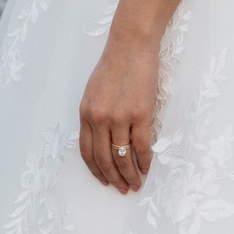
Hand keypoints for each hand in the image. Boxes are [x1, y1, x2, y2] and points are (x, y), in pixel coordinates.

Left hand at [76, 29, 156, 192]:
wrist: (131, 45)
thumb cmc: (115, 64)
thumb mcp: (94, 91)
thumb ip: (95, 115)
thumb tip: (103, 140)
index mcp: (85, 113)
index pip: (87, 152)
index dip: (96, 171)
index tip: (104, 180)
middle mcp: (99, 119)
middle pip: (104, 159)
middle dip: (113, 178)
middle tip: (122, 189)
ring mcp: (120, 117)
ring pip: (122, 157)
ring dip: (130, 175)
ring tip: (136, 184)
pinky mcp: (140, 114)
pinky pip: (141, 146)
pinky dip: (144, 161)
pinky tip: (147, 168)